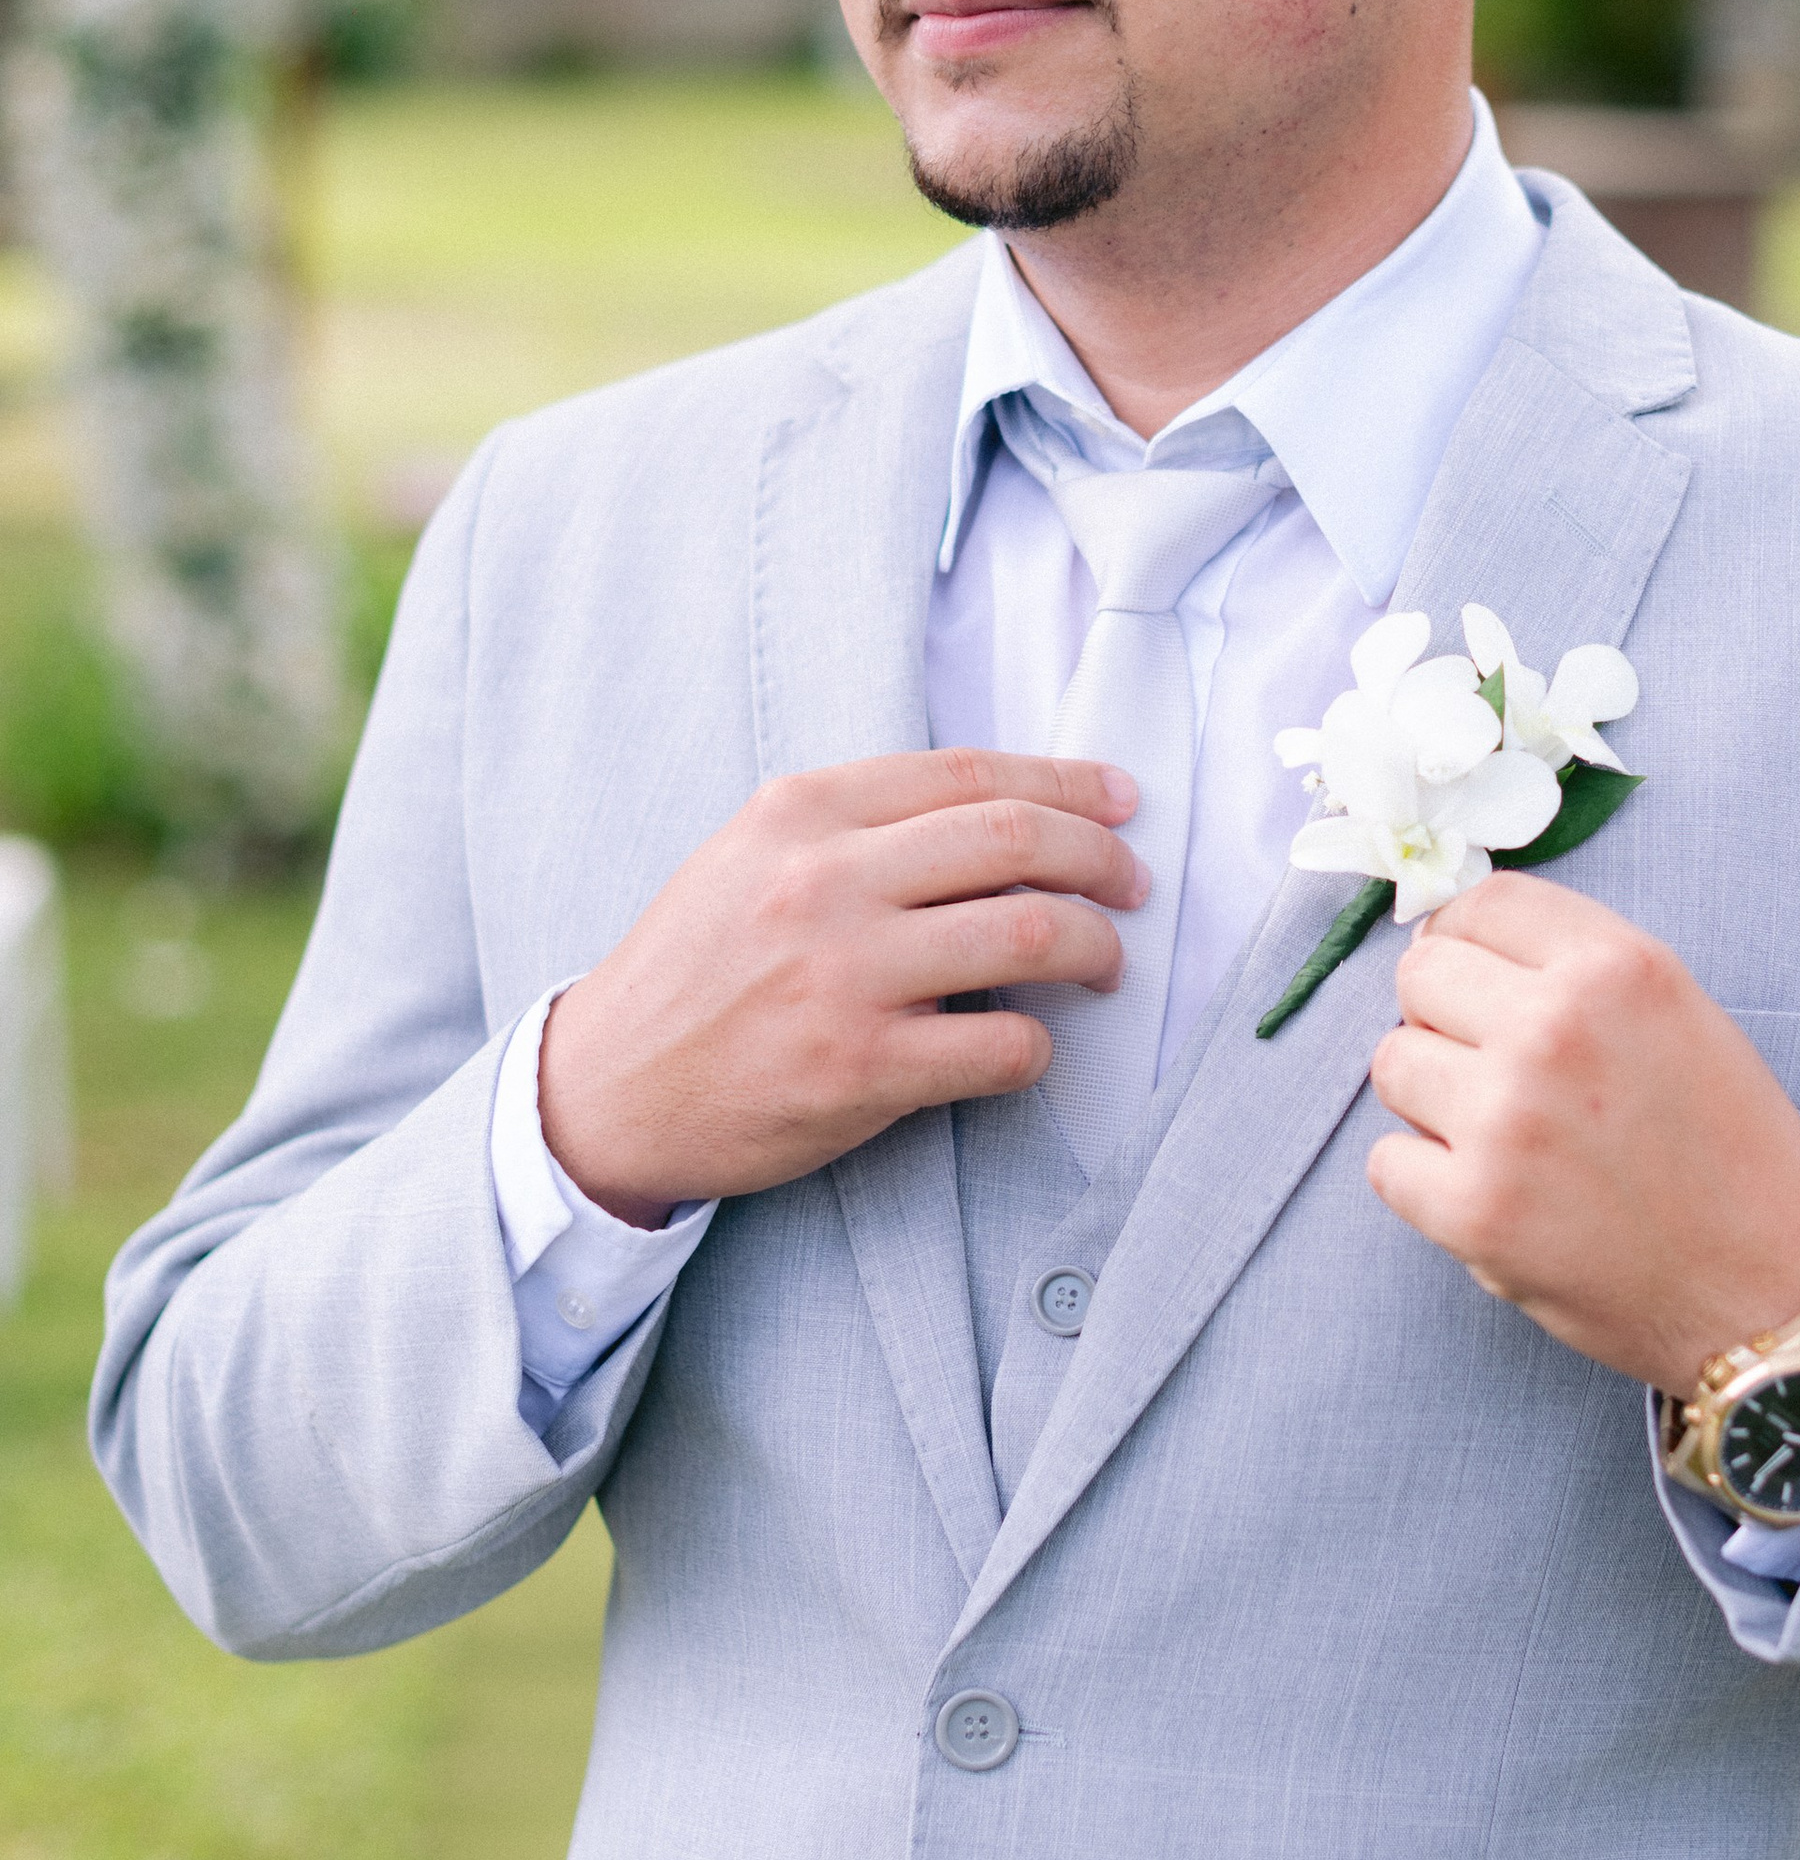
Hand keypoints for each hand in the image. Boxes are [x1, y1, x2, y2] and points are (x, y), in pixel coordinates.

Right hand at [539, 750, 1145, 1223]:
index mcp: (800, 812)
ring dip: (1096, 948)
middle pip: (1017, 840)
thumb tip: (1006, 814)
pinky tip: (1029, 1047)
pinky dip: (1039, 1046)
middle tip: (1133, 884)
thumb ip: (860, 825)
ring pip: (1031, 935)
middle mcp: (824, 880)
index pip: (970, 773)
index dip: (1067, 783)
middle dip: (1102, 858)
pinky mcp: (859, 1068)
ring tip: (1105, 963)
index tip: (1118, 802)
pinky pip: (1003, 1047)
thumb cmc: (696, 969)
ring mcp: (844, 975)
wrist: (607, 1086)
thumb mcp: (753, 855)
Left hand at [1365, 875, 1799, 1396]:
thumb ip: (1572, 969)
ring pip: (1393, 1064)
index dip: (1470, 942)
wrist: (1774, 1294)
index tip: (1482, 983)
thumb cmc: (1730, 1155)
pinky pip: (1388, 1161)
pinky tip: (1497, 1199)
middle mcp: (1557, 1027)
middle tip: (1502, 1074)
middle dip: (1446, 1019)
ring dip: (1434, 1100)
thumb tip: (1434, 943)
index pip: (1483, 902)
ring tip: (1507, 1141)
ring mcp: (1508, 1119)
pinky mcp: (1474, 1210)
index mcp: (1619, 967)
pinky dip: (1428, 1184)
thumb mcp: (1680, 1014)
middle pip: (1420, 974)